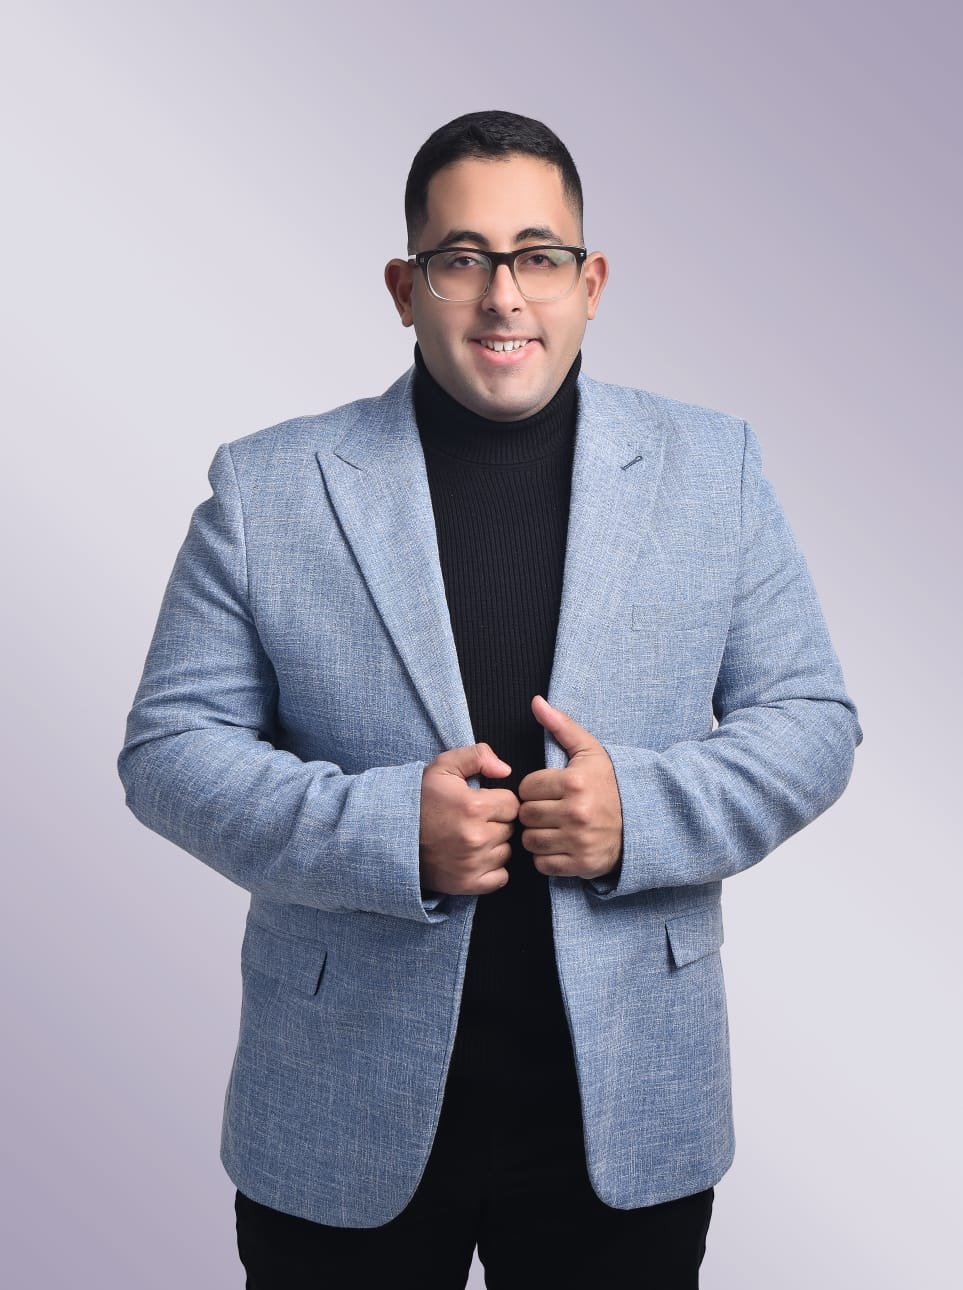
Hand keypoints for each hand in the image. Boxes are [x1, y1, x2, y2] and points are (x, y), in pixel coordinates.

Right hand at [419, 743, 518, 895]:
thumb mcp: (443, 767)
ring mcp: (472, 864)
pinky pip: (500, 877)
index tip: (480, 803)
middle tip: (471, 821)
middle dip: (495, 822)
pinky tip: (473, 859)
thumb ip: (478, 756)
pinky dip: (492, 870)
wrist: (389, 835)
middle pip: (509, 828)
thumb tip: (505, 770)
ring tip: (469, 838)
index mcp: (475, 807)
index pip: (512, 804)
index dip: (497, 801)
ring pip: (506, 852)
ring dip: (493, 846)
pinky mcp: (467, 884)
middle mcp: (477, 838)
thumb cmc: (418, 800)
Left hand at [518, 696, 622, 879]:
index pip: (527, 787)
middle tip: (551, 809)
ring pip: (530, 840)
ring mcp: (579, 841)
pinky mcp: (581, 864)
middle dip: (535, 811)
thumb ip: (561, 726)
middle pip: (526, 814)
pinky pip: (542, 864)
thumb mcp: (590, 751)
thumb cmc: (610, 785)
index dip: (536, 789)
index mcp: (575, 782)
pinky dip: (547, 857)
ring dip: (538, 835)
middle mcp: (576, 812)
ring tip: (555, 827)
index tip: (550, 791)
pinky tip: (561, 845)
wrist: (644, 821)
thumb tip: (536, 702)